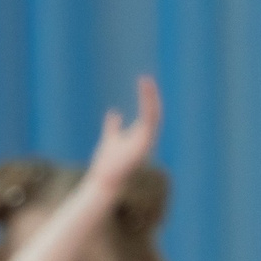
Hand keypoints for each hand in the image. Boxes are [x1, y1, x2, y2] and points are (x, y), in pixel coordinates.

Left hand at [85, 75, 161, 192]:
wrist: (105, 181)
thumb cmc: (107, 164)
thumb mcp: (110, 139)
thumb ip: (113, 126)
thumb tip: (114, 113)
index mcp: (140, 135)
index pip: (148, 112)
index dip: (147, 97)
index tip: (143, 82)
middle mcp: (147, 137)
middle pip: (154, 111)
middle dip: (151, 95)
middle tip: (145, 78)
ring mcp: (148, 141)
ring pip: (154, 115)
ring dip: (150, 98)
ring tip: (145, 82)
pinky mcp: (145, 144)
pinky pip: (150, 122)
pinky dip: (148, 108)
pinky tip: (145, 96)